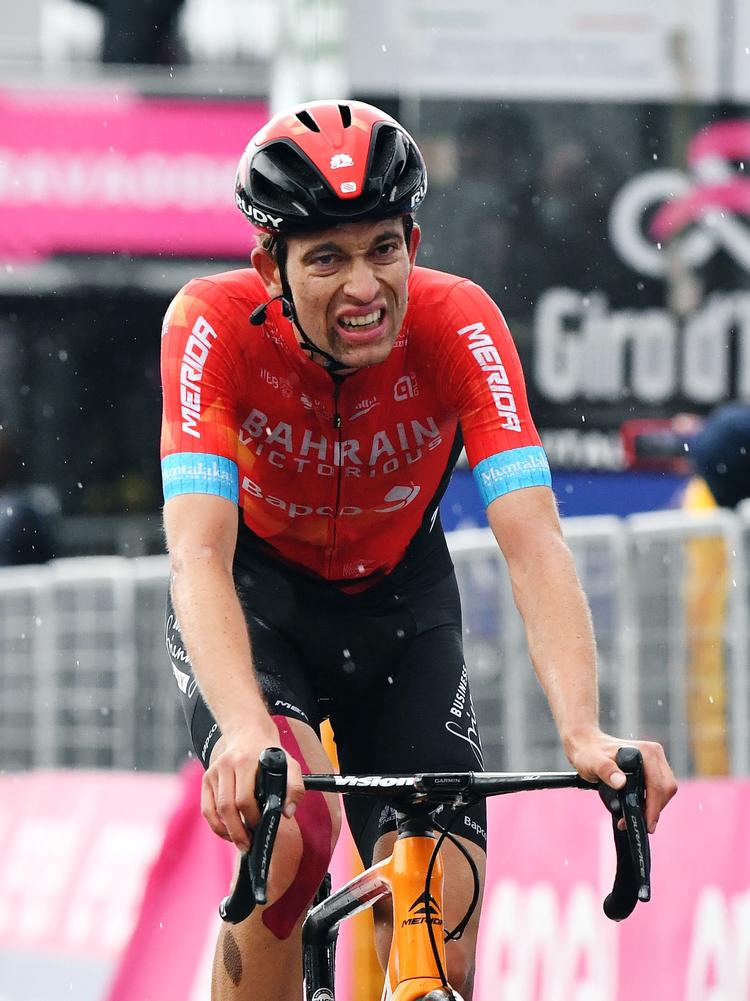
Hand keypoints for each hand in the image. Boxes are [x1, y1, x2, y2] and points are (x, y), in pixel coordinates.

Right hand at [200, 726, 305, 850]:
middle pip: (227, 807)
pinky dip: (215, 825)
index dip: (253, 818)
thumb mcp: (290, 764)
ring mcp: (213, 772)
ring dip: (226, 831)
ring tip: (240, 842)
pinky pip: (206, 809)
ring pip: (215, 810)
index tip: (262, 828)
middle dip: (238, 831)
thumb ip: (294, 787)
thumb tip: (287, 813)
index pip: (244, 798)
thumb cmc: (270, 754)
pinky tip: (227, 833)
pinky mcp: (206, 779)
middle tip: (248, 845)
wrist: (248, 734)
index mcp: (246, 761)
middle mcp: (226, 765)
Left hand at [564, 729, 677, 833]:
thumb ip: (606, 771)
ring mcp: (655, 762)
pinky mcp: (652, 770)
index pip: (657, 785)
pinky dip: (650, 803)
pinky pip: (658, 790)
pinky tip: (636, 810)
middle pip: (665, 789)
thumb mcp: (593, 762)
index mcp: (646, 752)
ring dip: (652, 808)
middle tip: (637, 824)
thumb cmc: (589, 753)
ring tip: (631, 819)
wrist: (587, 745)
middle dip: (654, 810)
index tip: (647, 824)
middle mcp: (654, 755)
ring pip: (664, 792)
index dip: (653, 807)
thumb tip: (620, 783)